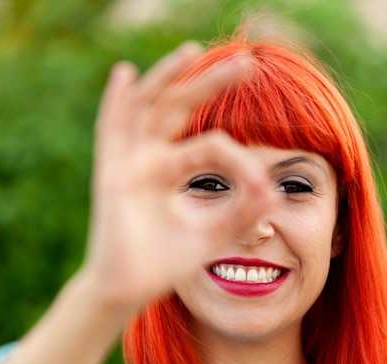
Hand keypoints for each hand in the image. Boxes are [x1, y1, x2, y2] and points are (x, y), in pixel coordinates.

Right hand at [86, 42, 270, 314]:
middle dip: (211, 83)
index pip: (213, 147)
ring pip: (148, 109)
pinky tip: (126, 75)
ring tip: (193, 51)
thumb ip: (242, 213)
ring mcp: (129, 164)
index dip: (243, 162)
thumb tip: (276, 191)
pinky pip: (111, 132)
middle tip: (248, 63)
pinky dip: (116, 103)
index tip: (266, 191)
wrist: (130, 290)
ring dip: (168, 78)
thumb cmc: (165, 263)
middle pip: (181, 108)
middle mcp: (150, 160)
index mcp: (172, 172)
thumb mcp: (213, 234)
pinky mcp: (110, 176)